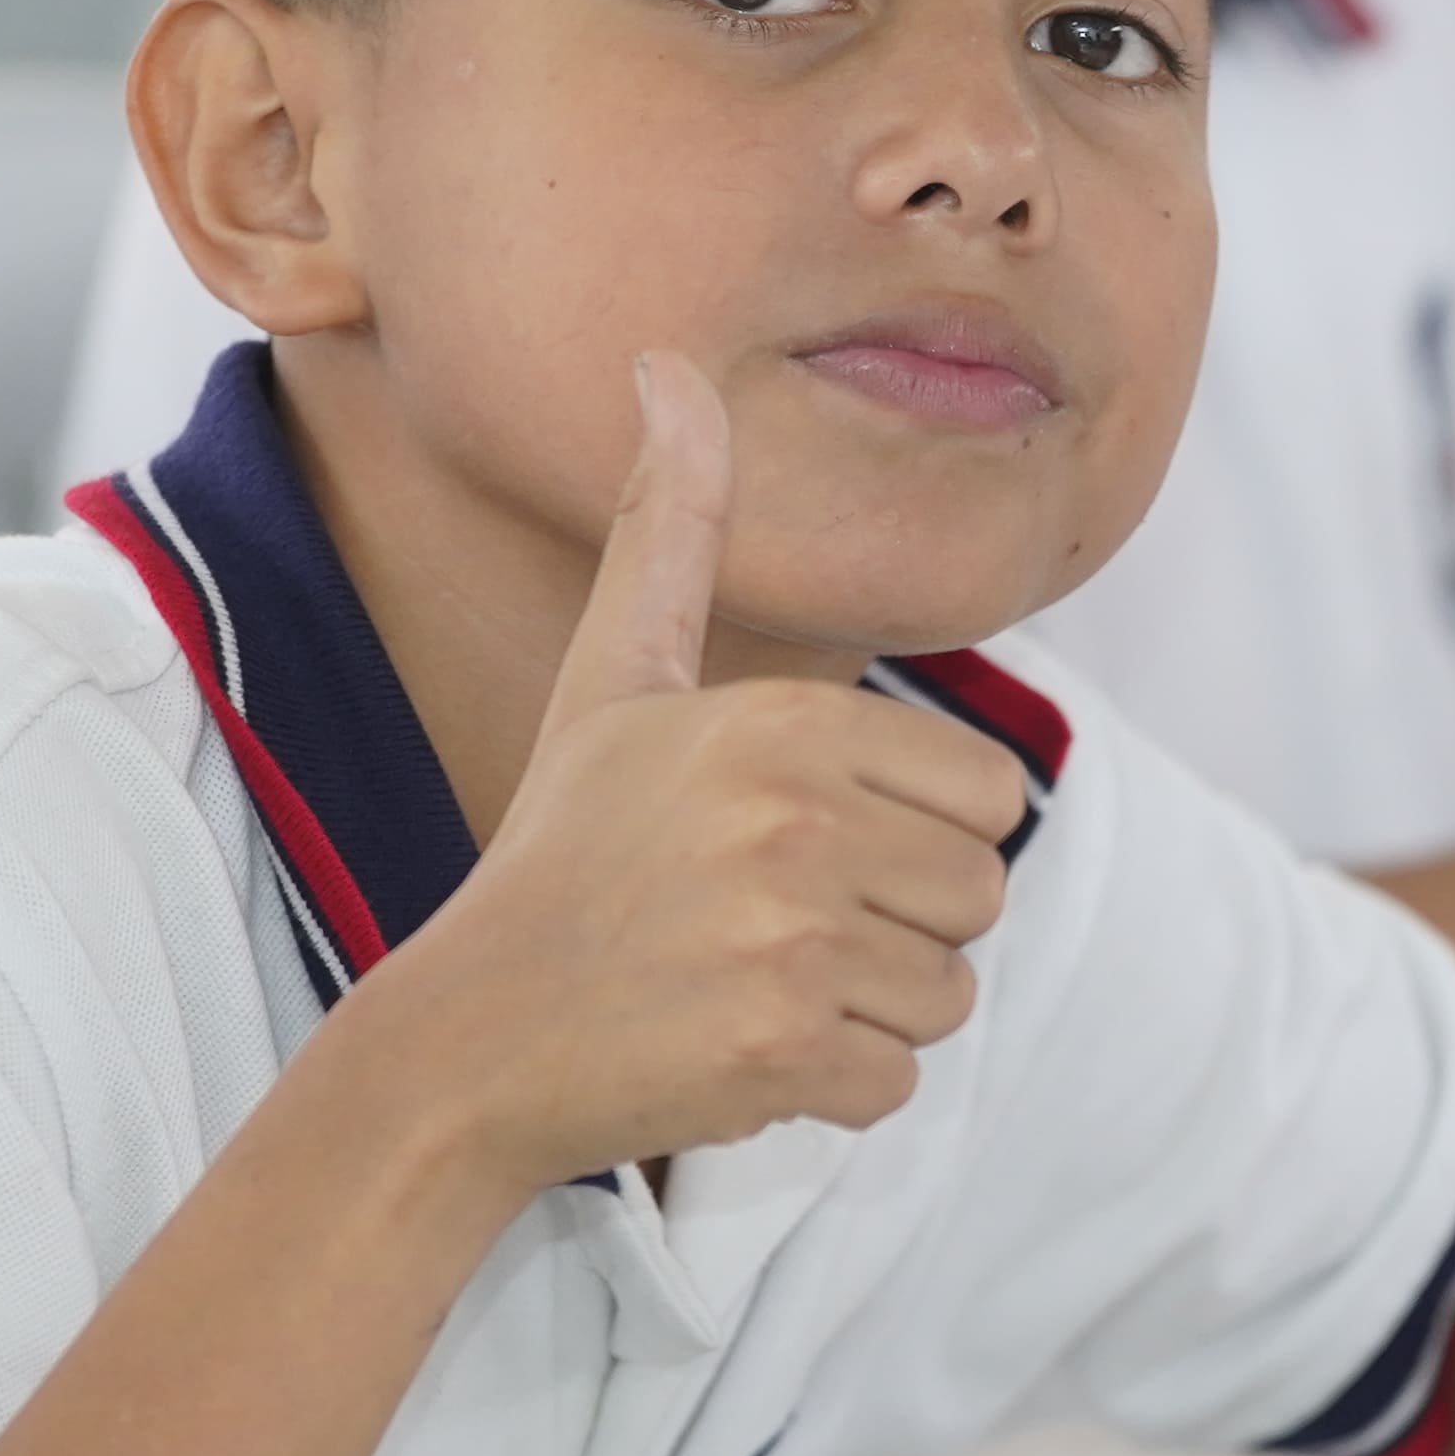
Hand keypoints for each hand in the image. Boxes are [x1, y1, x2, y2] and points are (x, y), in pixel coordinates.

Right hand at [379, 352, 1027, 1194]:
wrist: (466, 1034)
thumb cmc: (564, 851)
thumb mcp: (617, 677)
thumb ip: (669, 526)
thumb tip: (666, 366)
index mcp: (786, 721)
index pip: (988, 794)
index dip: (910, 835)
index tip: (798, 848)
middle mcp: (796, 817)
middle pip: (978, 895)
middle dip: (896, 930)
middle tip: (771, 928)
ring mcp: (788, 936)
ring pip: (948, 996)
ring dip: (866, 1013)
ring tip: (751, 985)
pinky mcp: (778, 1048)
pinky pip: (895, 1083)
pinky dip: (831, 1089)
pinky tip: (735, 1053)